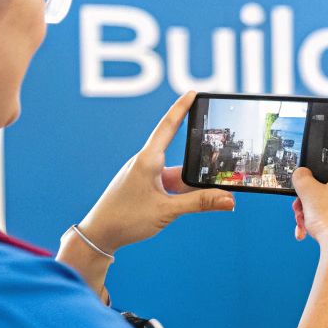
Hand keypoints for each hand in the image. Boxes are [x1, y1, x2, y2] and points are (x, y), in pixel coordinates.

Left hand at [78, 91, 235, 252]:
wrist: (98, 235)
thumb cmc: (125, 219)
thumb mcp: (167, 211)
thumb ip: (199, 203)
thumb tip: (229, 199)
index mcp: (148, 160)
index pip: (168, 126)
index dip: (181, 107)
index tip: (193, 92)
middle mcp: (146, 163)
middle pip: (181, 157)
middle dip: (200, 164)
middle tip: (219, 164)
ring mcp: (144, 176)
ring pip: (177, 175)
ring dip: (190, 186)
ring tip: (207, 197)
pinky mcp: (144, 187)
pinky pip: (169, 184)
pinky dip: (181, 193)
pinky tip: (186, 204)